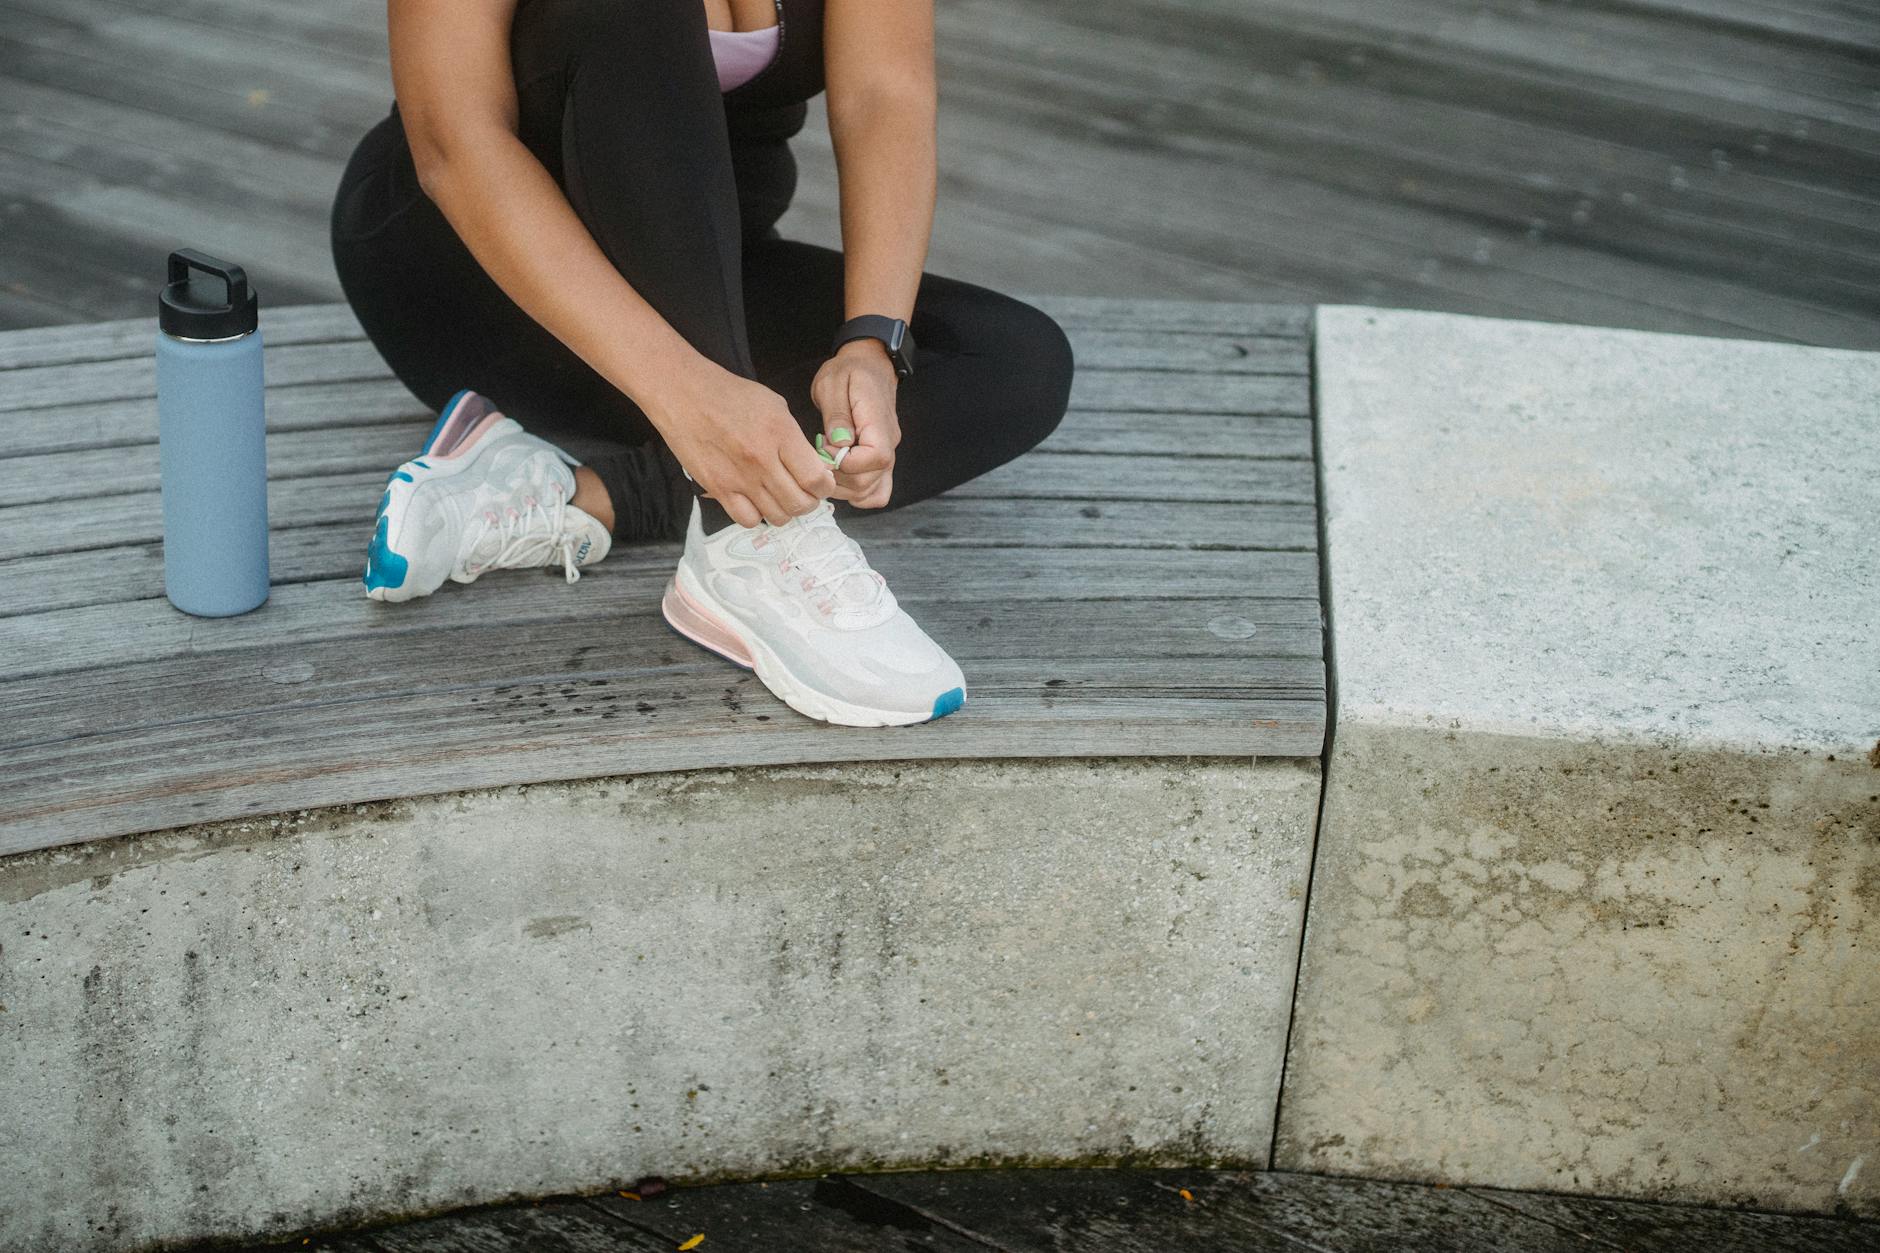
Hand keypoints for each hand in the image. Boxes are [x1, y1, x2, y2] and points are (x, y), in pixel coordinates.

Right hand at [644, 357, 834, 527]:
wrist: (684, 393)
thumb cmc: (730, 395)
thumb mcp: (775, 405)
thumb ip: (796, 438)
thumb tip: (814, 466)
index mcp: (781, 433)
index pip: (816, 479)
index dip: (825, 486)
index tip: (822, 482)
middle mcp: (762, 460)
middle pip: (800, 504)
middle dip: (809, 501)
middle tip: (803, 491)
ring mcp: (738, 478)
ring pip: (778, 517)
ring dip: (785, 510)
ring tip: (779, 495)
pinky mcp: (718, 489)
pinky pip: (748, 520)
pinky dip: (757, 515)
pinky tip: (755, 500)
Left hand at [813, 338, 900, 508]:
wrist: (869, 364)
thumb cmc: (849, 371)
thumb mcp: (833, 383)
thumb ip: (837, 415)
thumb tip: (839, 444)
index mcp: (878, 422)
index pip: (874, 458)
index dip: (845, 462)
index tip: (826, 447)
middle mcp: (889, 443)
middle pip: (869, 481)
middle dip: (837, 477)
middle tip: (819, 455)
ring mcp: (888, 454)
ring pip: (871, 492)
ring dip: (842, 488)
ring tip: (826, 464)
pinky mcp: (881, 460)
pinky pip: (877, 491)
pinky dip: (858, 494)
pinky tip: (839, 478)